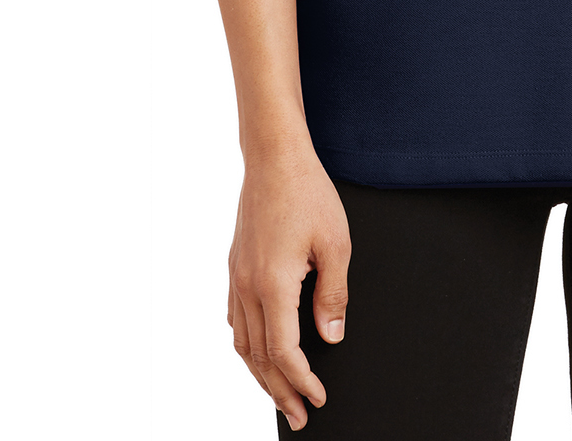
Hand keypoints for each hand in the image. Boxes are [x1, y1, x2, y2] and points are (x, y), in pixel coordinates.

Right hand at [227, 144, 351, 430]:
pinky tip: (259, 349)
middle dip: (279, 391)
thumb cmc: (307, 192)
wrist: (274, 156)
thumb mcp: (336, 243)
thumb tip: (331, 335)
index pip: (284, 352)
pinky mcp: (235, 265)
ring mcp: (237, 276)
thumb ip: (334, 294)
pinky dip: (247, 344)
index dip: (301, 381)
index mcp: (273, 285)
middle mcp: (247, 286)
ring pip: (242, 342)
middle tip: (298, 416)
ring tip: (279, 393)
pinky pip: (236, 318)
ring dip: (260, 373)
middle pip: (258, 357)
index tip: (317, 398)